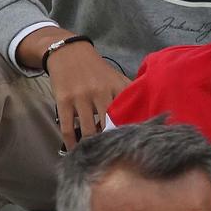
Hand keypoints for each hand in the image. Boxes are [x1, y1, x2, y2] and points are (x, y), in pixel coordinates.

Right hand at [19, 28, 130, 150]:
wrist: (69, 53)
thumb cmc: (96, 70)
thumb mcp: (116, 77)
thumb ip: (128, 94)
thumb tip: (146, 113)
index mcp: (116, 87)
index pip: (126, 115)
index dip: (128, 133)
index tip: (130, 146)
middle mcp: (99, 92)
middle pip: (108, 126)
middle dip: (110, 142)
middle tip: (112, 156)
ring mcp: (80, 97)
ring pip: (88, 130)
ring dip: (91, 146)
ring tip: (94, 155)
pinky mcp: (63, 101)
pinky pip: (67, 128)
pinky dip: (71, 142)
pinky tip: (75, 149)